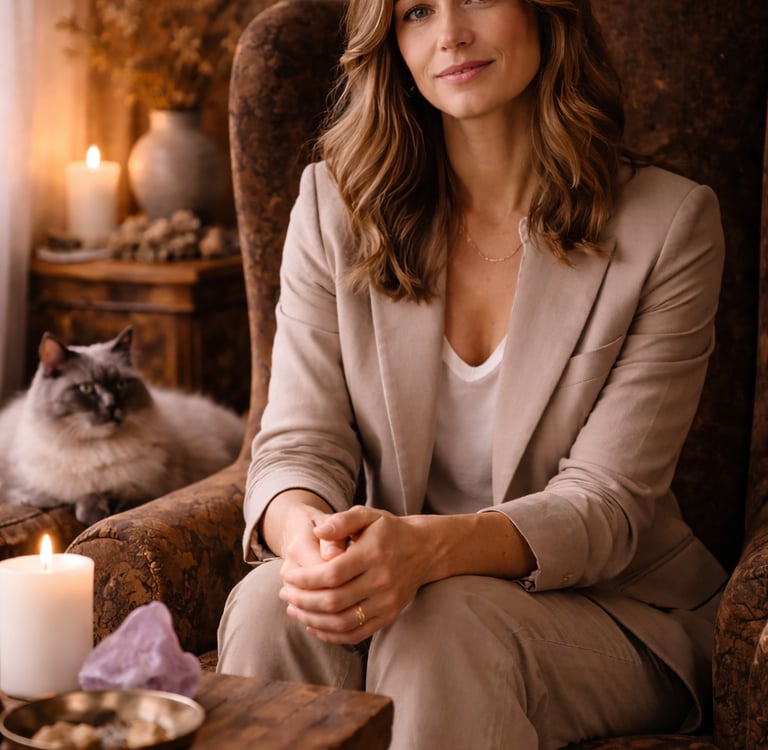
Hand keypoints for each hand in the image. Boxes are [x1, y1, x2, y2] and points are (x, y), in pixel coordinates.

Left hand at [279, 506, 427, 644]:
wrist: (424, 549)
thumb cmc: (388, 530)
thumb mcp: (367, 515)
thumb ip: (341, 521)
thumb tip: (317, 530)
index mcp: (374, 554)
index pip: (333, 574)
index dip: (305, 580)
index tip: (288, 577)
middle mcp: (383, 580)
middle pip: (335, 601)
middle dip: (303, 600)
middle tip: (285, 594)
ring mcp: (388, 602)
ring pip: (343, 622)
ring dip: (312, 620)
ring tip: (294, 609)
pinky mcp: (390, 616)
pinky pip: (356, 634)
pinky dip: (331, 634)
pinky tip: (313, 625)